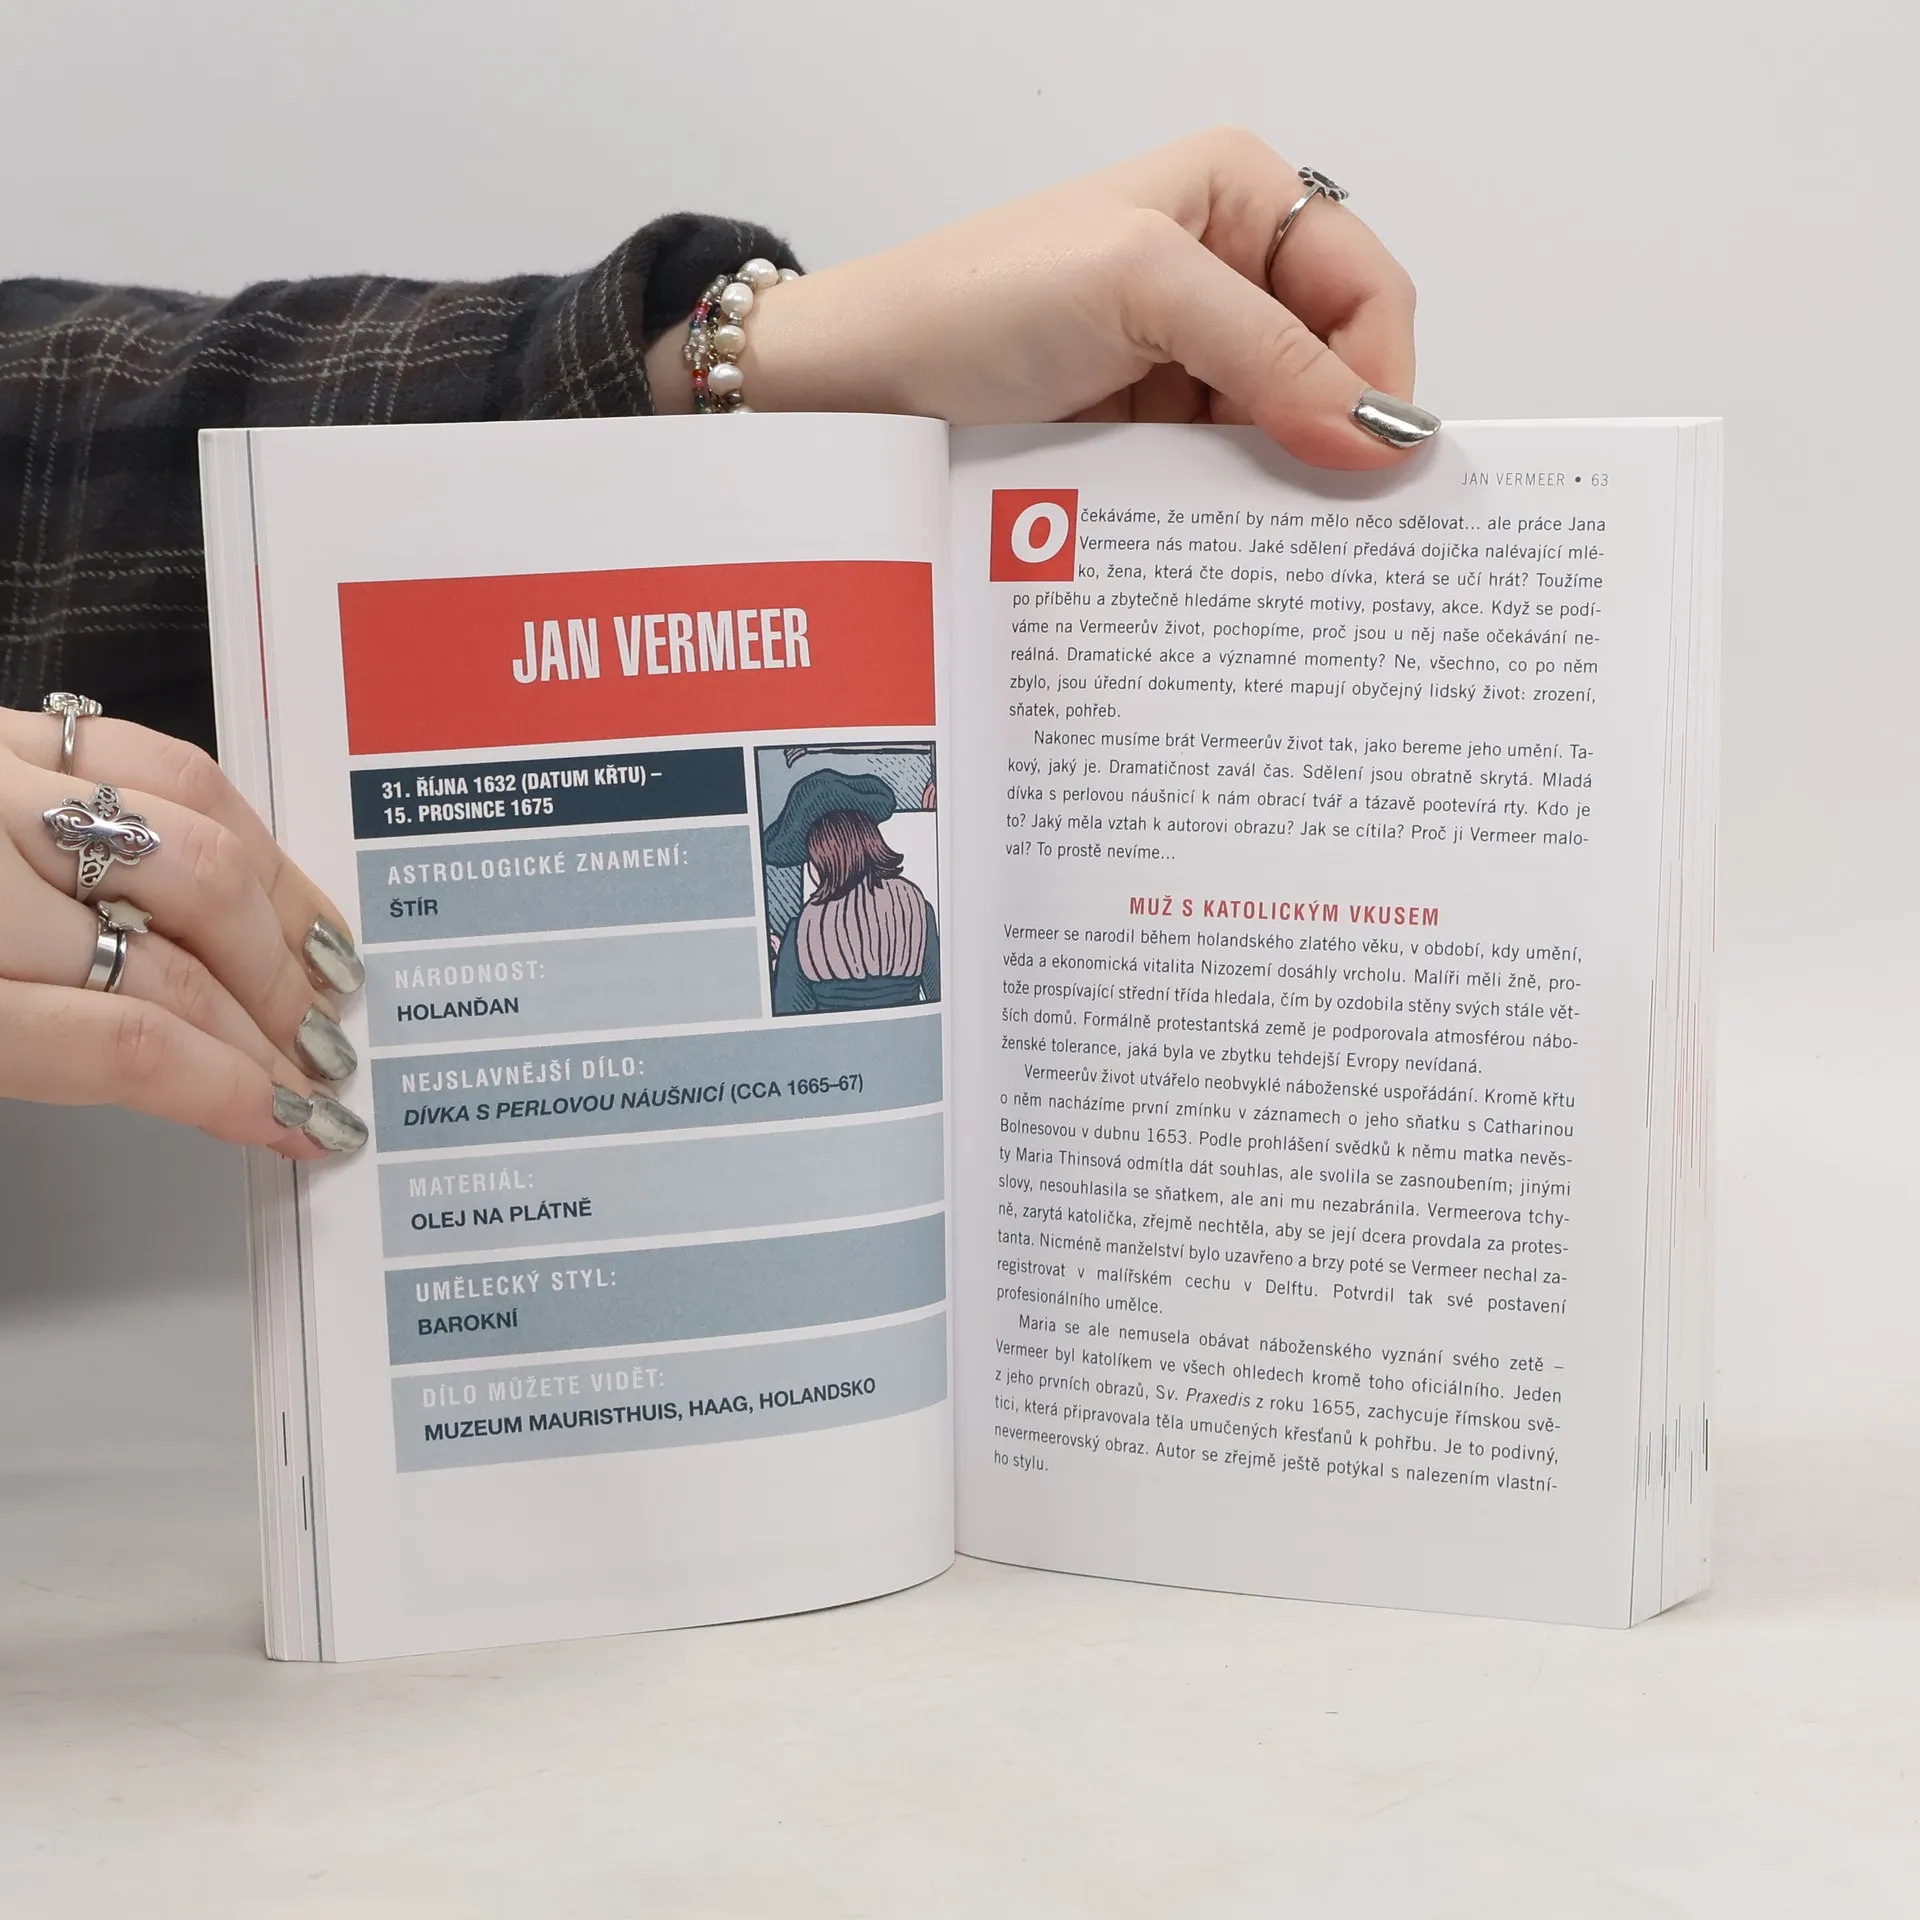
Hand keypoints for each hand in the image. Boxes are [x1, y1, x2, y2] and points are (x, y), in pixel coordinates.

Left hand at [0, 706, 368, 1157]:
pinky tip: (268, 877)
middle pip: (172, 953)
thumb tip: (163, 1069)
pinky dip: (238, 826)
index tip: (293, 1126)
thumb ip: (12, 1053)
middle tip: (320, 1072)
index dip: (231, 1091)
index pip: (125, 1044)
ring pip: (192, 850)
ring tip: (328, 983)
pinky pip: (158, 759)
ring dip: (278, 928)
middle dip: (273, 1023)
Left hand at [646, 128, 1430, 468]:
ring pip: (1279, 431)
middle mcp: (1222, 270)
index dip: (1378, 375)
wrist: (860, 384)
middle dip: (1333, 437)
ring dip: (1279, 484)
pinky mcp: (1148, 427)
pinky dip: (1228, 509)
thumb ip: (1269, 352)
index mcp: (1237, 196)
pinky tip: (1219, 544)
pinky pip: (1221, 473)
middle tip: (1337, 524)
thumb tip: (1378, 433)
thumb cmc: (976, 301)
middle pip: (1329, 366)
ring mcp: (1183, 355)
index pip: (1365, 288)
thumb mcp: (1139, 289)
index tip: (1370, 465)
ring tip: (1272, 544)